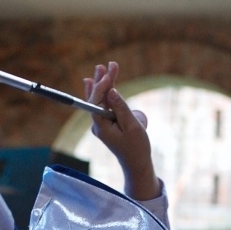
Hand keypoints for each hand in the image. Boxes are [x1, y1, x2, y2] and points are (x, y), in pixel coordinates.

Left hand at [83, 62, 157, 200]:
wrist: (136, 164)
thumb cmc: (137, 147)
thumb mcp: (132, 127)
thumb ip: (121, 108)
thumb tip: (111, 91)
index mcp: (101, 127)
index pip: (96, 103)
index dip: (100, 88)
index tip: (107, 76)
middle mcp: (98, 124)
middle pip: (96, 99)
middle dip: (101, 81)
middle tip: (105, 66)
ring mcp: (101, 124)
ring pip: (99, 100)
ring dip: (102, 84)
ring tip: (102, 68)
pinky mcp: (107, 123)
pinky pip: (103, 105)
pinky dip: (103, 93)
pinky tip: (94, 82)